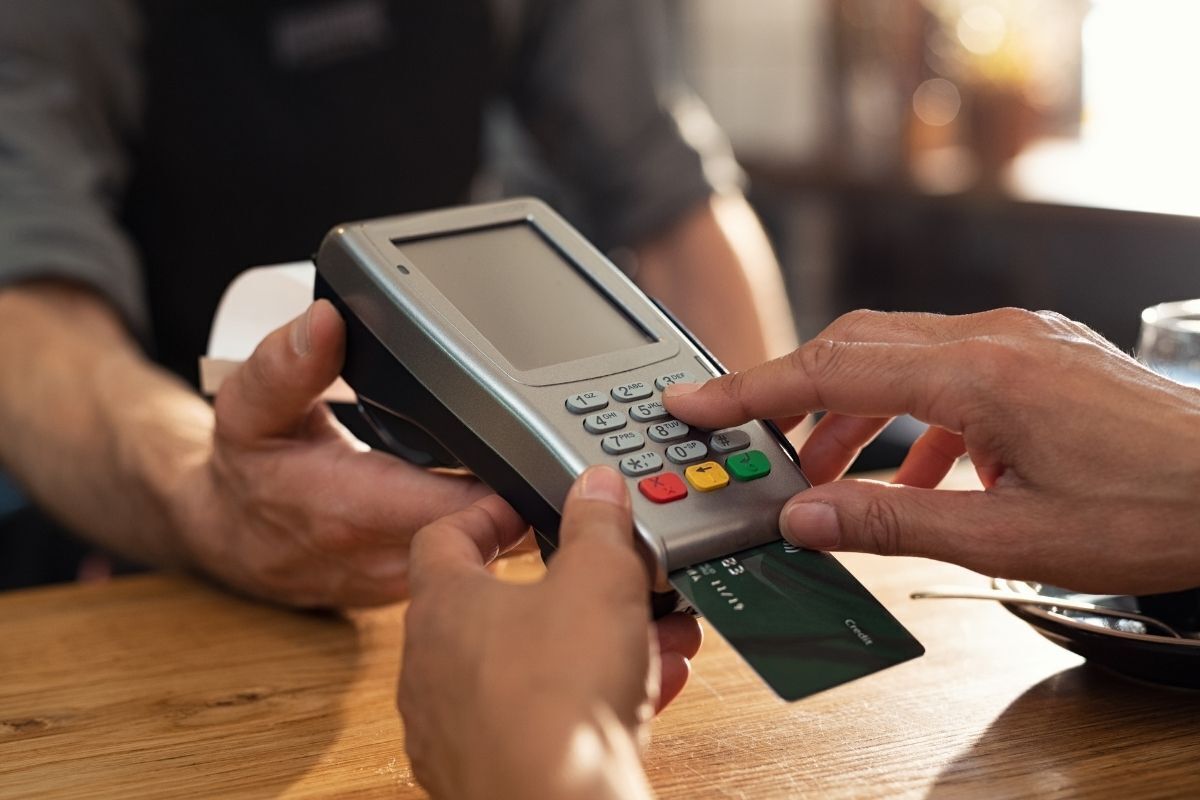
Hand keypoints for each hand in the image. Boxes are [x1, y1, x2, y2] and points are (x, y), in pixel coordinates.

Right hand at [175, 300, 522, 606]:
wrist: (229, 538)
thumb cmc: (249, 471)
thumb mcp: (248, 408)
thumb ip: (286, 365)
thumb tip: (324, 321)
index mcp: (348, 510)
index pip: (454, 508)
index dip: (506, 484)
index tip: (540, 452)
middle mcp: (382, 559)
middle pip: (490, 539)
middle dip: (533, 499)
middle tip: (565, 458)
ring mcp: (404, 583)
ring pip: (491, 561)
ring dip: (524, 521)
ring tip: (549, 474)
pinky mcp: (415, 591)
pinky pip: (476, 568)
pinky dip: (502, 537)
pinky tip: (515, 500)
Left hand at [399, 466, 701, 799]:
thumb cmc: (557, 700)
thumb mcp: (599, 579)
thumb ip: (597, 524)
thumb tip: (595, 489)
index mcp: (443, 607)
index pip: (444, 537)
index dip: (488, 514)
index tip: (525, 511)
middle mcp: (434, 670)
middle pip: (501, 607)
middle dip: (573, 590)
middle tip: (612, 581)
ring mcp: (458, 730)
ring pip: (533, 668)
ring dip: (596, 645)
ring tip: (656, 638)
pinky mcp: (490, 774)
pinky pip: (543, 721)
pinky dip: (592, 700)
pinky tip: (649, 690)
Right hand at [665, 308, 1199, 594]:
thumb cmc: (1151, 512)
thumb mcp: (1009, 537)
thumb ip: (894, 522)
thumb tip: (807, 517)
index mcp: (977, 374)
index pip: (829, 367)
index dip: (749, 389)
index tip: (693, 403)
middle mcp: (992, 338)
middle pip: (853, 346)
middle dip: (790, 396)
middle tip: (747, 443)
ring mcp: (1017, 340)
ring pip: (897, 356)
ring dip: (849, 412)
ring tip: (826, 475)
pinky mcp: (1036, 356)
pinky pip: (947, 372)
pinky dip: (909, 417)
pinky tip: (915, 472)